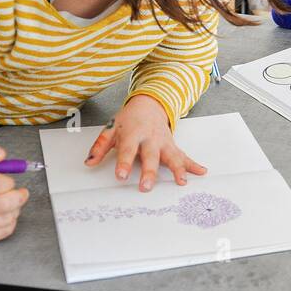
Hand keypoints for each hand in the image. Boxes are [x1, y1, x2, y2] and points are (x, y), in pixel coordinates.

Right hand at [0, 140, 29, 241]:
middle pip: (4, 204)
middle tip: (18, 191)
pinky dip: (11, 221)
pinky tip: (4, 212)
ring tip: (9, 200)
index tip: (7, 181)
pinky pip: (5, 231)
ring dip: (16, 208)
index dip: (8, 182)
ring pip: (7, 218)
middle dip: (18, 196)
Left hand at [83, 95, 206, 191]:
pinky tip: (201, 171)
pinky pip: (183, 156)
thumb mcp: (110, 128)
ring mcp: (163, 142)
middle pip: (150, 157)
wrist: (150, 104)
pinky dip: (192, 164)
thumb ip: (100, 146)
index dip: (124, 163)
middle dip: (149, 172)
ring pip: (171, 156)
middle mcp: (150, 139)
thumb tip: (89, 162)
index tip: (121, 176)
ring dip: (177, 169)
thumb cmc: (129, 119)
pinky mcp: (172, 146)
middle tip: (146, 186)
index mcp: (133, 134)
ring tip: (181, 181)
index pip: (127, 150)